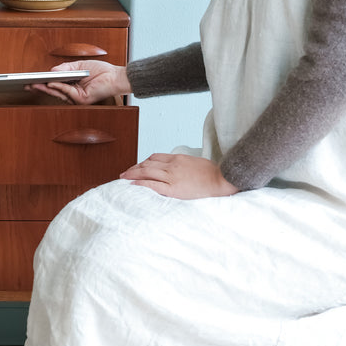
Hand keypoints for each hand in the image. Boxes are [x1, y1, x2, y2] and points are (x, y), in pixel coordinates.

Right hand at [28, 59, 128, 104]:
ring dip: (46, 88)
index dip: (44, 81)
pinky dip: (58, 87)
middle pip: (54, 90)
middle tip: (28, 84)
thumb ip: (64, 68)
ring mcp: (77, 97)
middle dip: (40, 87)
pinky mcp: (81, 100)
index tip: (32, 79)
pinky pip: (67, 92)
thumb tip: (50, 71)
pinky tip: (51, 82)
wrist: (115, 76)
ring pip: (58, 92)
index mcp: (72, 84)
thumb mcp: (78, 65)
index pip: (55, 83)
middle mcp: (73, 92)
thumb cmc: (101, 70)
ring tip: (35, 83)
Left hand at [119, 153, 238, 199]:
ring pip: (146, 172)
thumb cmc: (214, 173)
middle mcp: (172, 165)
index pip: (155, 157)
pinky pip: (152, 185)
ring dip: (133, 174)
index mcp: (178, 158)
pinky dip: (141, 184)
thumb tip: (178, 170)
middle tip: (125, 173)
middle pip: (147, 164)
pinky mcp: (173, 189)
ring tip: (123, 178)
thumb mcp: (196, 163)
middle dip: (134, 168)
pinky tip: (133, 185)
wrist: (222, 180)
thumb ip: (184, 165)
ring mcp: (172, 176)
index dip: (143, 162)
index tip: (138, 166)